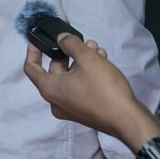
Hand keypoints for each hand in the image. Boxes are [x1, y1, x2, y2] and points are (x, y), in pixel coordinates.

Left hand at [24, 34, 159, 149]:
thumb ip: (71, 44)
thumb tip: (61, 39)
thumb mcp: (87, 59)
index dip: (33, 51)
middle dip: (67, 53)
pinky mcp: (85, 110)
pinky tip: (102, 60)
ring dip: (81, 61)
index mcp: (50, 90)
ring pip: (71, 77)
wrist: (128, 120)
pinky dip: (87, 73)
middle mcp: (56, 101)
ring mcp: (71, 108)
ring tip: (95, 48)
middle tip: (80, 41)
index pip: (31, 68)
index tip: (38, 39)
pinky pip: (80, 87)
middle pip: (54, 71)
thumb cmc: (104, 89)